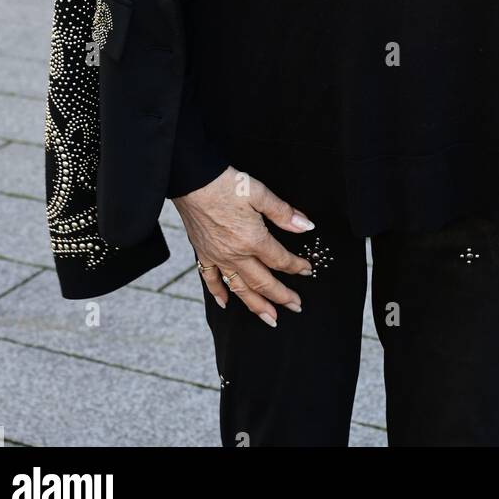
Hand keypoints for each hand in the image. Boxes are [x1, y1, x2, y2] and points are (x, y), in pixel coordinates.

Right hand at [173, 166, 315, 323]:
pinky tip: (227, 303)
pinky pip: (211, 280)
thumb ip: (283, 213)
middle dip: (281, 296)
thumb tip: (306, 226)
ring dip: (256, 305)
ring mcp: (217, 256)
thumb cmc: (225, 183)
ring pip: (240, 288)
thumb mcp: (259, 192)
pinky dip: (219, 293)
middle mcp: (235, 254)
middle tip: (296, 306)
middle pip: (263, 282)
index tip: (307, 270)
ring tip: (271, 319)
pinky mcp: (203, 253)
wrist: (191, 179)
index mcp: (253, 239)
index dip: (296, 267)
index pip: (280, 260)